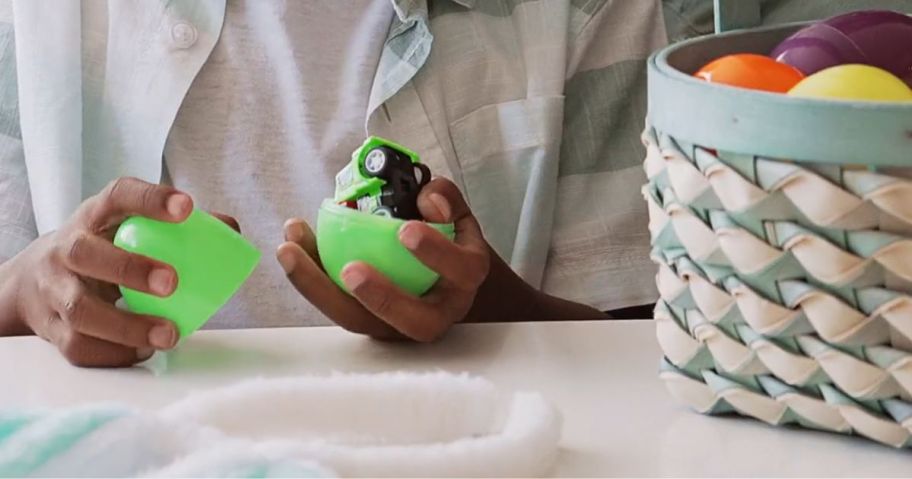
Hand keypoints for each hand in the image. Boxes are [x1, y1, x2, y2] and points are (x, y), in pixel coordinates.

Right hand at [0, 177, 238, 366]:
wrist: (33, 282)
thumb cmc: (101, 250)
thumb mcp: (128, 228)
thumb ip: (177, 228)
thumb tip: (230, 229)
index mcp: (94, 217)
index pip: (118, 196)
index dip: (150, 200)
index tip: (186, 208)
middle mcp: (65, 249)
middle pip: (85, 254)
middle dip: (130, 269)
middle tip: (172, 283)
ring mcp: (53, 290)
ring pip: (80, 310)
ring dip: (126, 326)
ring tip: (168, 334)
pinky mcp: (51, 328)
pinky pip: (78, 346)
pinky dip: (114, 353)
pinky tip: (144, 350)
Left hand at [277, 178, 492, 341]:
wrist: (444, 287)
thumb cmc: (449, 246)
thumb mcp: (457, 218)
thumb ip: (445, 200)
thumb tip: (428, 200)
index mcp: (464, 281)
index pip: (461, 271)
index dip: (437, 254)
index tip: (407, 231)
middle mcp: (435, 313)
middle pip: (412, 320)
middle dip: (381, 297)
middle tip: (350, 269)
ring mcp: (396, 326)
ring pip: (359, 320)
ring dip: (320, 289)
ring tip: (290, 251)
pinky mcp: (365, 324)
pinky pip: (334, 307)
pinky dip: (310, 278)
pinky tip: (291, 248)